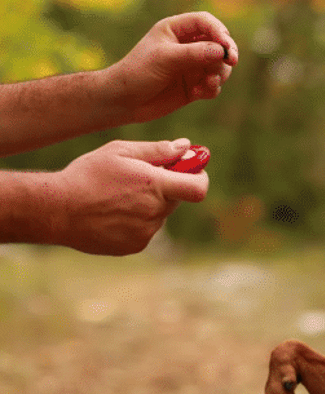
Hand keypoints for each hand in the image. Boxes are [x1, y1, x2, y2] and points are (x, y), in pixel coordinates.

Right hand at [52, 139, 208, 254]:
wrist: (56, 210)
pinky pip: (146, 229)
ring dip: (150, 204)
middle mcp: (155, 213)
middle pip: (177, 199)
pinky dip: (137, 220)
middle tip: (142, 177)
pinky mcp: (135, 246)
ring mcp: (146, 232)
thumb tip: (187, 146)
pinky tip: (113, 212)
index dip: (200, 177)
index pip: (198, 188)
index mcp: (155, 186)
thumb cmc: (87, 175)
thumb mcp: (121, 152)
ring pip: (160, 214)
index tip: (193, 169)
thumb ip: (158, 150)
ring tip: (118, 196)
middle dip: (168, 187)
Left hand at [105, 12, 238, 124]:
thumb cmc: (138, 72)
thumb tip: (222, 52)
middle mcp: (187, 46)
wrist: (124, 101)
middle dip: (226, 54)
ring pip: (220, 66)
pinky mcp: (194, 86)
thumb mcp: (166, 58)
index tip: (226, 48)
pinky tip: (197, 93)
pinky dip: (211, 88)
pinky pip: (213, 85)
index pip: (206, 23)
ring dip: (219, 74)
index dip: (220, 32)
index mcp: (176, 30)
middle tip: (231, 62)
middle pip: (218, 44)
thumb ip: (195, 53)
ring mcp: (192, 67)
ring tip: (208, 83)